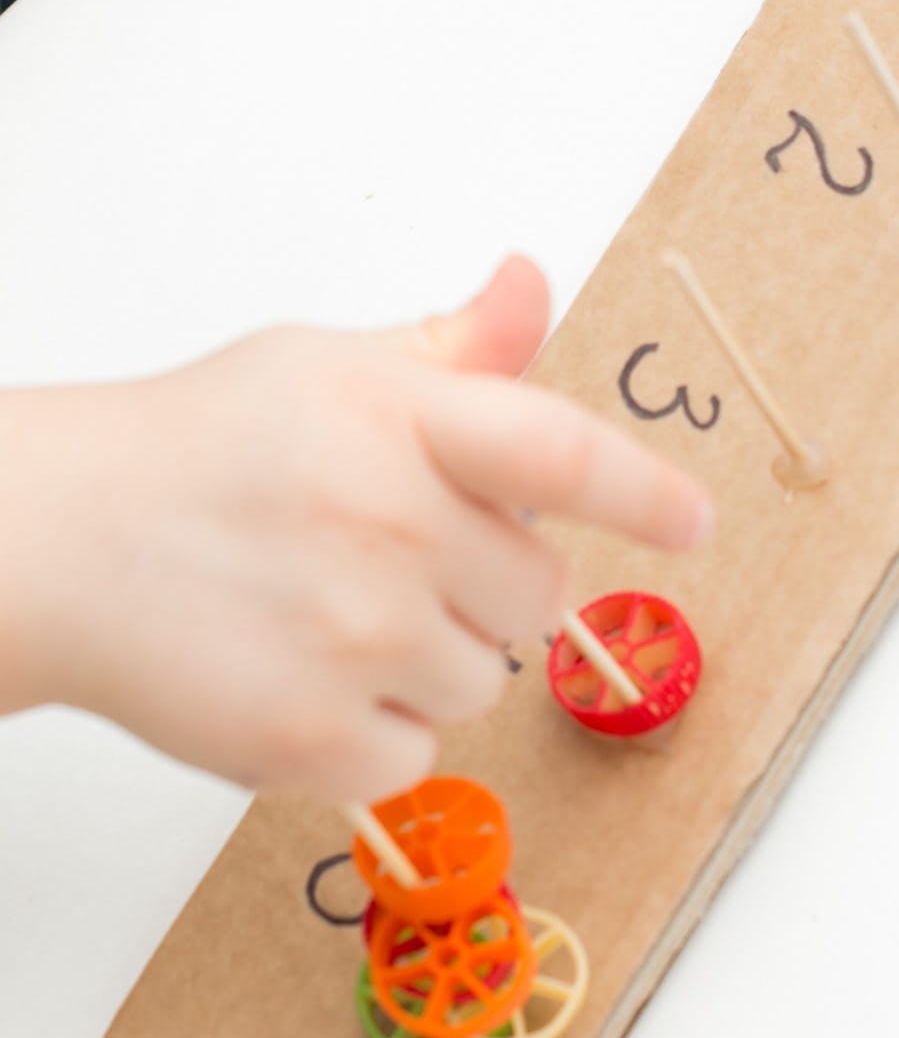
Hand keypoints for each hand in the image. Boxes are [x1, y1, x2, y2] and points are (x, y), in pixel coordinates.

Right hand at [0, 258, 710, 797]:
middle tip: (397, 557)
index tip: (696, 525)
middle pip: (537, 595)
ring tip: (330, 610)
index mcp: (404, 420)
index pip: (561, 453)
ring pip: (482, 680)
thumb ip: (454, 349)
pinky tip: (306, 671)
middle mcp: (391, 524)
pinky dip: (375, 730)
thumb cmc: (203, 445)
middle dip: (489, 584)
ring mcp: (353, 637)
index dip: (643, 493)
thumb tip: (534, 284)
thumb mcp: (329, 366)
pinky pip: (418, 753)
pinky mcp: (312, 737)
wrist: (62, 540)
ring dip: (429, 659)